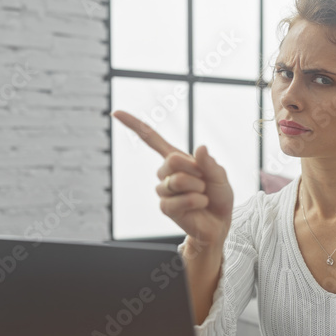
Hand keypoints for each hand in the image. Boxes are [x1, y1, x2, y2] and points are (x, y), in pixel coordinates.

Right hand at [111, 110, 233, 246]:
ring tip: (202, 194)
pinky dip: (196, 201)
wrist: (218, 222)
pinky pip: (180, 201)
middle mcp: (166, 172)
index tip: (115, 112)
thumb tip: (200, 148)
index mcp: (177, 158)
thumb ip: (210, 163)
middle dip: (194, 171)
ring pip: (177, 181)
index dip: (134, 125)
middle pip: (171, 161)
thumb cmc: (218, 195)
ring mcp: (164, 190)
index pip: (151, 139)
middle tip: (204, 181)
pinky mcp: (165, 207)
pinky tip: (199, 204)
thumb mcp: (220, 175)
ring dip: (197, 188)